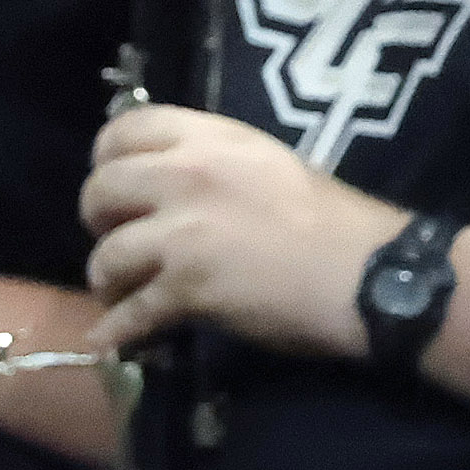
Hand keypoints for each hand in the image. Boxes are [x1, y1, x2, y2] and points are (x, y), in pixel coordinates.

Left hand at [79, 104, 402, 357]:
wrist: (370, 276)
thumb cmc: (332, 220)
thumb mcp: (266, 162)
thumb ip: (209, 162)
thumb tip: (160, 178)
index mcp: (210, 139)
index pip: (124, 129)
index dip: (107, 160)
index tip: (117, 186)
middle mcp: (187, 176)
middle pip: (100, 191)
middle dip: (98, 221)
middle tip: (119, 238)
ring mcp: (183, 231)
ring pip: (106, 256)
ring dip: (108, 280)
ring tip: (123, 291)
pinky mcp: (187, 287)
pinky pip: (130, 313)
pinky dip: (117, 331)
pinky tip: (112, 340)